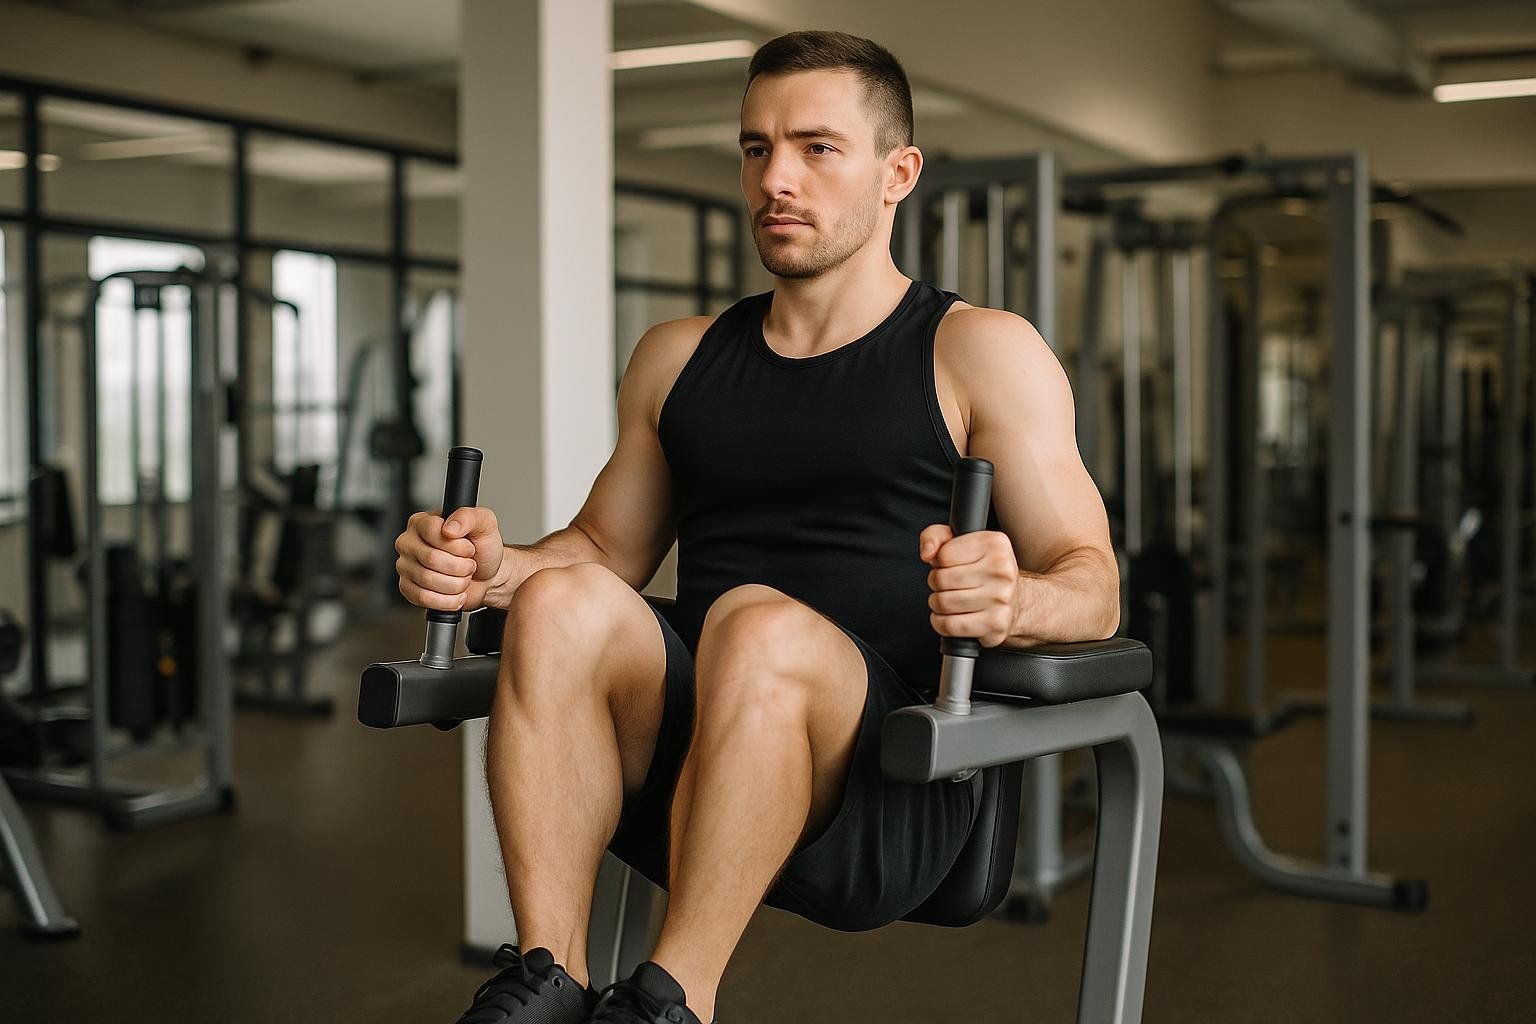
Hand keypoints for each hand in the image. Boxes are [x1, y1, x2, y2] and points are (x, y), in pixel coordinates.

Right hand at [395, 506, 504, 612]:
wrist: (487, 576)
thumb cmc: (482, 549)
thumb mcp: (484, 523)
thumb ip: (468, 517)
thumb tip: (450, 526)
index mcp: (422, 522)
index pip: (432, 531)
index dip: (457, 545)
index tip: (469, 548)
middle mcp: (409, 542)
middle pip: (431, 558)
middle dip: (460, 566)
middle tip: (468, 564)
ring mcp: (406, 566)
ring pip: (428, 580)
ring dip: (456, 583)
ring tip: (462, 577)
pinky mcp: (408, 589)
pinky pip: (423, 598)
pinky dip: (447, 600)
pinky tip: (456, 593)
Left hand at [919, 525, 1019, 647]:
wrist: (1014, 601)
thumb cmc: (982, 570)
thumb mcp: (959, 542)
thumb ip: (934, 536)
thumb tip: (927, 553)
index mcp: (994, 544)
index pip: (943, 555)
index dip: (938, 563)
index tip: (949, 566)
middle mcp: (1002, 570)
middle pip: (941, 580)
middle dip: (936, 584)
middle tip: (948, 585)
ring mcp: (1000, 599)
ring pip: (943, 603)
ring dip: (938, 603)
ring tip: (950, 599)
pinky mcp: (995, 624)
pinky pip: (950, 625)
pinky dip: (941, 623)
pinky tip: (951, 616)